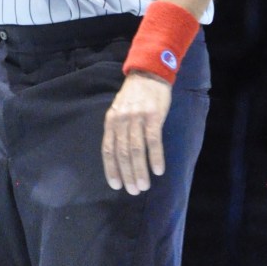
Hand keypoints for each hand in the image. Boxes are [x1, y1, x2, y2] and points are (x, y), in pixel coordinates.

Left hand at [101, 71, 170, 193]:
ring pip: (136, 150)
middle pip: (122, 153)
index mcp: (111, 121)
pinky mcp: (153, 116)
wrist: (149, 74)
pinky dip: (155, 157)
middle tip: (133, 191)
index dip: (111, 169)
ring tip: (144, 186)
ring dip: (140, 170)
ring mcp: (137, 118)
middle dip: (127, 174)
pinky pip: (153, 141)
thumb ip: (118, 130)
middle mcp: (121, 120)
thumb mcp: (119, 110)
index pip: (108, 149)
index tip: (116, 185)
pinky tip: (158, 170)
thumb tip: (118, 155)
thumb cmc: (134, 96)